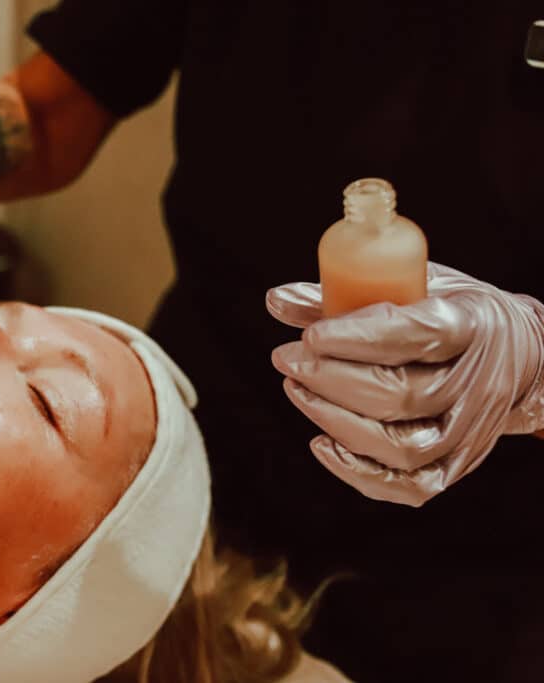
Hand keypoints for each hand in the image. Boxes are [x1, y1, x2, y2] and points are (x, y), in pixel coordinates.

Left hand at [266, 262, 543, 505]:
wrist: (519, 354)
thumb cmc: (449, 311)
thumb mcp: (411, 284)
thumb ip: (342, 293)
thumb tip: (276, 301)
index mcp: (471, 326)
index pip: (419, 335)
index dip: (360, 338)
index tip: (309, 335)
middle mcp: (478, 385)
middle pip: (402, 395)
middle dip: (331, 380)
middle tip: (286, 359)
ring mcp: (470, 433)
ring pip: (401, 446)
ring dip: (336, 421)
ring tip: (297, 390)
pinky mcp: (457, 466)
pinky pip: (410, 487)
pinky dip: (360, 472)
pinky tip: (322, 443)